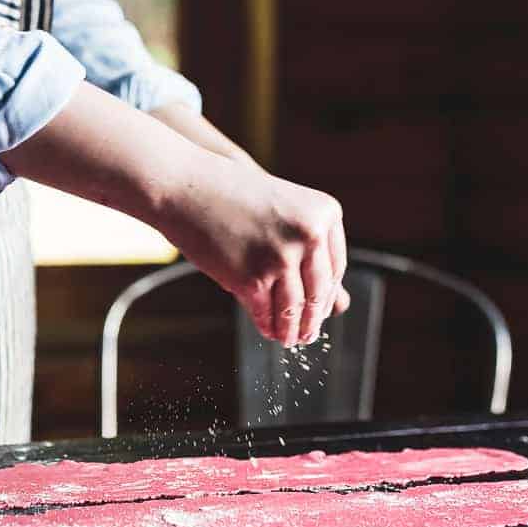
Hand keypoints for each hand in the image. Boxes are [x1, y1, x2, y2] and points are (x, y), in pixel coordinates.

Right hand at [157, 158, 349, 346]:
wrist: (187, 187)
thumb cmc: (234, 198)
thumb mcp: (282, 213)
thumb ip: (311, 253)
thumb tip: (340, 305)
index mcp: (324, 213)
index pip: (335, 267)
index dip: (327, 294)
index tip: (321, 310)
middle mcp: (310, 234)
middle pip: (318, 291)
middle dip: (312, 319)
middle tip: (308, 335)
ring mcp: (282, 256)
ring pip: (294, 307)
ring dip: (291, 329)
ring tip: (288, 339)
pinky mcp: (253, 277)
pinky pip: (267, 311)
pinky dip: (267, 325)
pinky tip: (266, 330)